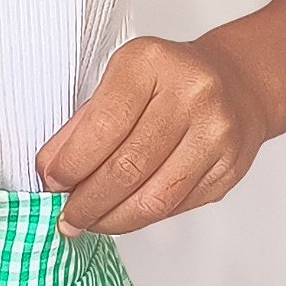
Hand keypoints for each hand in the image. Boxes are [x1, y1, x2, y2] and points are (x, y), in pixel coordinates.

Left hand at [34, 33, 267, 234]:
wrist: (236, 82)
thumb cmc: (168, 79)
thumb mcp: (120, 79)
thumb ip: (84, 123)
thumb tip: (49, 171)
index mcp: (153, 63)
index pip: (105, 125)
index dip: (73, 163)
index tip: (52, 182)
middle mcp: (192, 95)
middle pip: (129, 167)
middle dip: (88, 201)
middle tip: (66, 216)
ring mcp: (216, 134)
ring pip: (154, 198)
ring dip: (112, 219)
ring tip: (89, 222)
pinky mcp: (229, 170)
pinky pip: (176, 207)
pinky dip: (141, 217)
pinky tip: (122, 214)